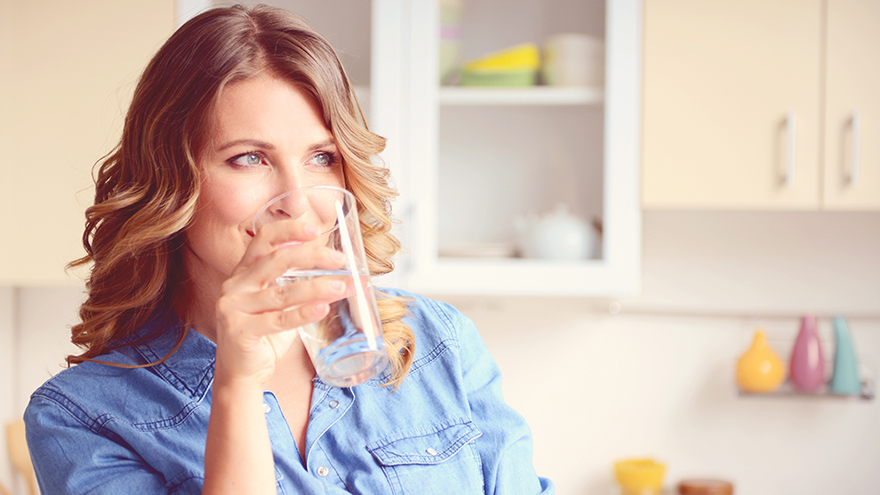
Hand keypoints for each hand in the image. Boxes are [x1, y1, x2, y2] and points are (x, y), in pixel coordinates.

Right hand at [212, 218, 346, 385]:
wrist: (242, 373)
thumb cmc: (264, 335)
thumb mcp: (278, 304)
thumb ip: (295, 284)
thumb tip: (339, 272)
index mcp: (243, 273)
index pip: (263, 240)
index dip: (288, 230)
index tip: (315, 229)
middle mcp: (235, 286)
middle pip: (276, 261)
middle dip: (312, 257)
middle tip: (340, 259)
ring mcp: (233, 308)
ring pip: (282, 293)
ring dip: (317, 288)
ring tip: (343, 287)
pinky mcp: (239, 332)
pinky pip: (278, 320)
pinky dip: (303, 313)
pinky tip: (323, 308)